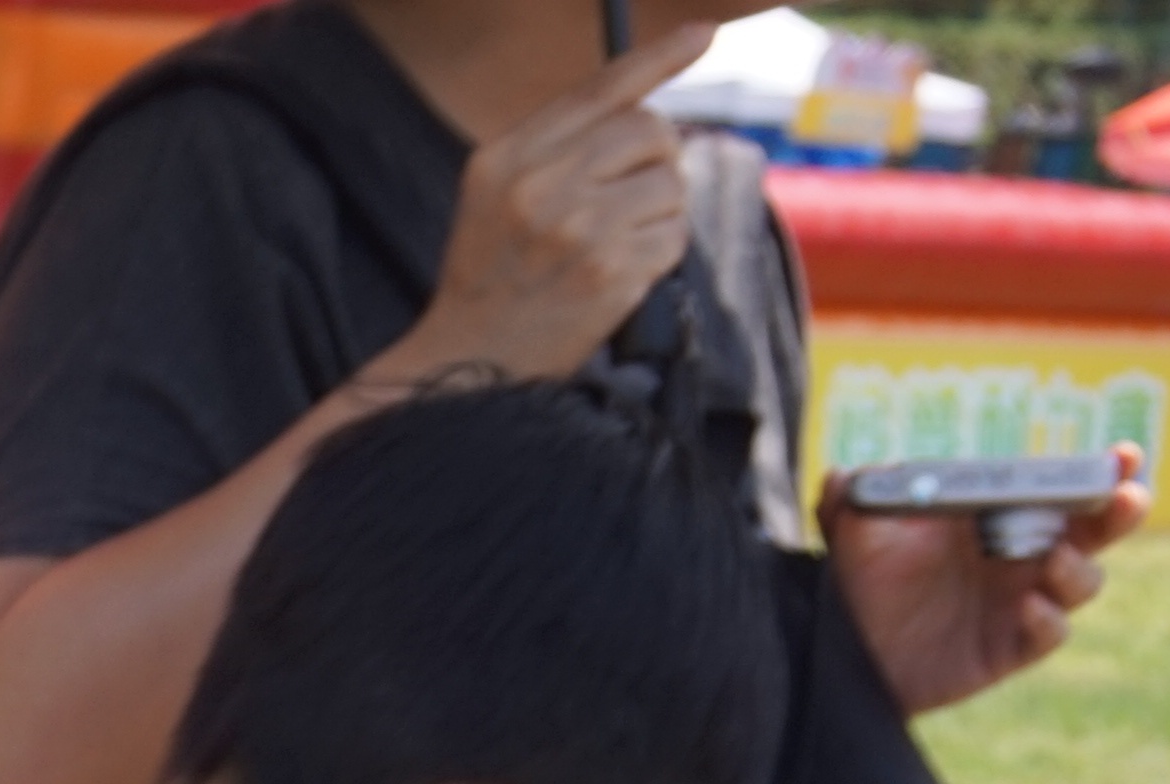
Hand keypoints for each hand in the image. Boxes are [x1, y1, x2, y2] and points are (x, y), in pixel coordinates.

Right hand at [379, 28, 711, 389]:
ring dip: (658, 213)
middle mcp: (538, 185)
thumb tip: (647, 112)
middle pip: (648, 130)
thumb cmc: (489, 277)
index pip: (597, 91)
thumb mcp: (494, 195)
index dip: (658, 58)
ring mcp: (577, 228)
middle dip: (655, 158)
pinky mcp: (610, 270)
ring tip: (611, 246)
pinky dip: (658, 256)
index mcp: (505, 158)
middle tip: (626, 198)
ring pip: (670, 183)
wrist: (466, 363)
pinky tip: (619, 277)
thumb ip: (555, 147)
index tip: (704, 33)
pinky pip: (674, 236)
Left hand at [829, 447, 1140, 719]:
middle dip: (1122, 510)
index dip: (1103, 469)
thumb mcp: (851, 534)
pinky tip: (1029, 607)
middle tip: (1126, 497)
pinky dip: (1049, 618)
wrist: (844, 654)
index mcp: (1001, 514)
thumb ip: (852, 498)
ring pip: (1083, 581)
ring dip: (1080, 567)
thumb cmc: (856, 583)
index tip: (1124, 455)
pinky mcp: (1010, 648)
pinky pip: (1049, 633)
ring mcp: (1021, 601)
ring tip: (1053, 559)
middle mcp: (1023, 555)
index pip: (1064, 484)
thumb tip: (842, 475)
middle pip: (1097, 529)